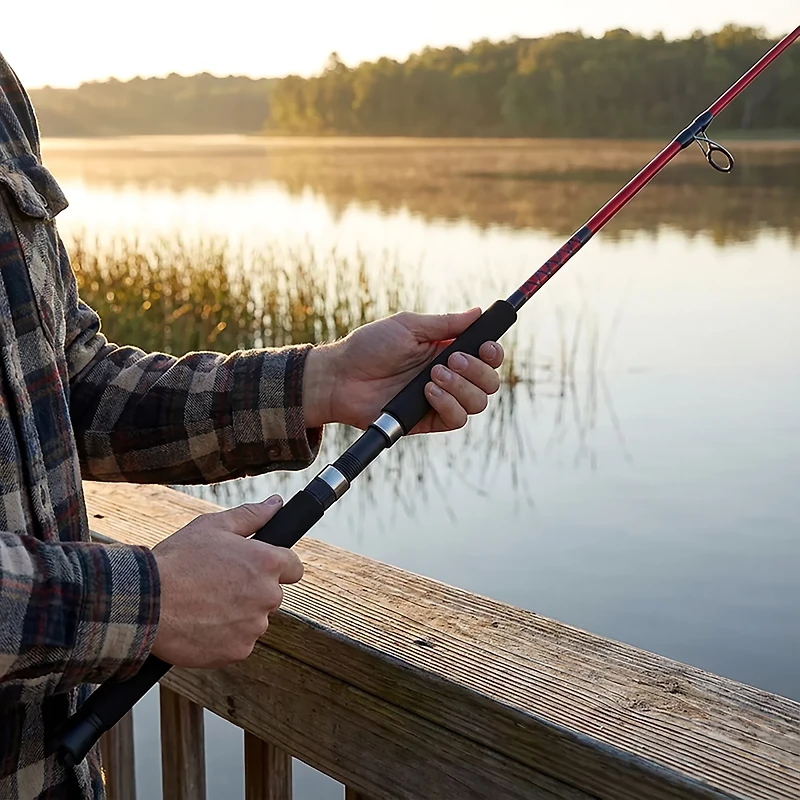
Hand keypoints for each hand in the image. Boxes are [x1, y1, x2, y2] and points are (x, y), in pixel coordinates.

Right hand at [150, 496, 301, 667]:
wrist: (144, 602)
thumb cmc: (177, 560)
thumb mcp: (213, 526)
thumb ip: (252, 515)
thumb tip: (275, 504)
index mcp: (267, 562)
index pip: (294, 568)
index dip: (277, 566)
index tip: (258, 568)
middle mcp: (267, 595)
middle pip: (272, 594)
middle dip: (252, 590)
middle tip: (218, 584)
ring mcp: (254, 626)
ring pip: (255, 619)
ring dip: (238, 614)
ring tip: (205, 604)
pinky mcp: (239, 651)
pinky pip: (240, 642)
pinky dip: (225, 636)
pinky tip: (202, 623)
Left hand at [303, 308, 503, 433]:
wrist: (341, 376)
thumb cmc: (369, 347)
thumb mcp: (409, 326)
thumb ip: (446, 323)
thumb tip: (478, 312)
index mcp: (447, 351)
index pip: (486, 356)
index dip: (493, 353)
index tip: (485, 347)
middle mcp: (449, 377)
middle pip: (489, 382)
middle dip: (478, 370)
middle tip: (450, 359)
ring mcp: (440, 399)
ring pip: (478, 403)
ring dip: (461, 386)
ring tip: (432, 375)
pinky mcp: (429, 419)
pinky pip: (457, 419)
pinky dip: (449, 403)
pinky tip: (428, 391)